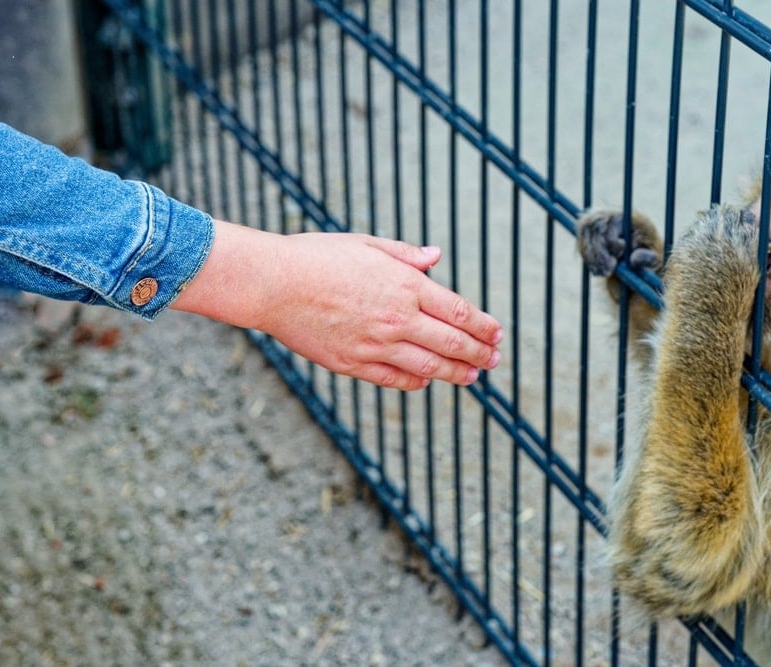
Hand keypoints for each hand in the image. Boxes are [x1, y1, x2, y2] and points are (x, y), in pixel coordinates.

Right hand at [171, 221, 502, 390]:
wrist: (274, 284)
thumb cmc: (317, 256)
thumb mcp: (367, 244)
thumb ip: (406, 255)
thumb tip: (436, 257)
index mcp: (405, 285)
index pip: (459, 311)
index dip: (483, 326)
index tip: (496, 334)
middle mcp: (398, 318)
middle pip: (452, 343)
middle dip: (479, 353)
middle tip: (494, 360)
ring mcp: (376, 345)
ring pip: (430, 366)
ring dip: (456, 373)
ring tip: (472, 377)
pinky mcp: (354, 363)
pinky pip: (395, 378)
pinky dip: (416, 381)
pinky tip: (426, 381)